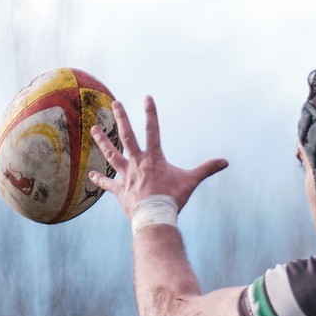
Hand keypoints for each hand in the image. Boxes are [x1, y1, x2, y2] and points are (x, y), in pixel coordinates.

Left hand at [88, 95, 228, 219]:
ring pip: (112, 154)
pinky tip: (90, 175)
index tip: (147, 97)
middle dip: (121, 118)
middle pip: (126, 136)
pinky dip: (99, 179)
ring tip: (93, 129)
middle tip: (115, 103)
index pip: (153, 130)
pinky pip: (107, 184)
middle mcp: (137, 163)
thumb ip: (207, 169)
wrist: (155, 217)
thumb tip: (226, 162)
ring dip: (102, 141)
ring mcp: (126, 176)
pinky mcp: (119, 191)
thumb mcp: (191, 181)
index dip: (151, 113)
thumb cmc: (173, 199)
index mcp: (153, 158)